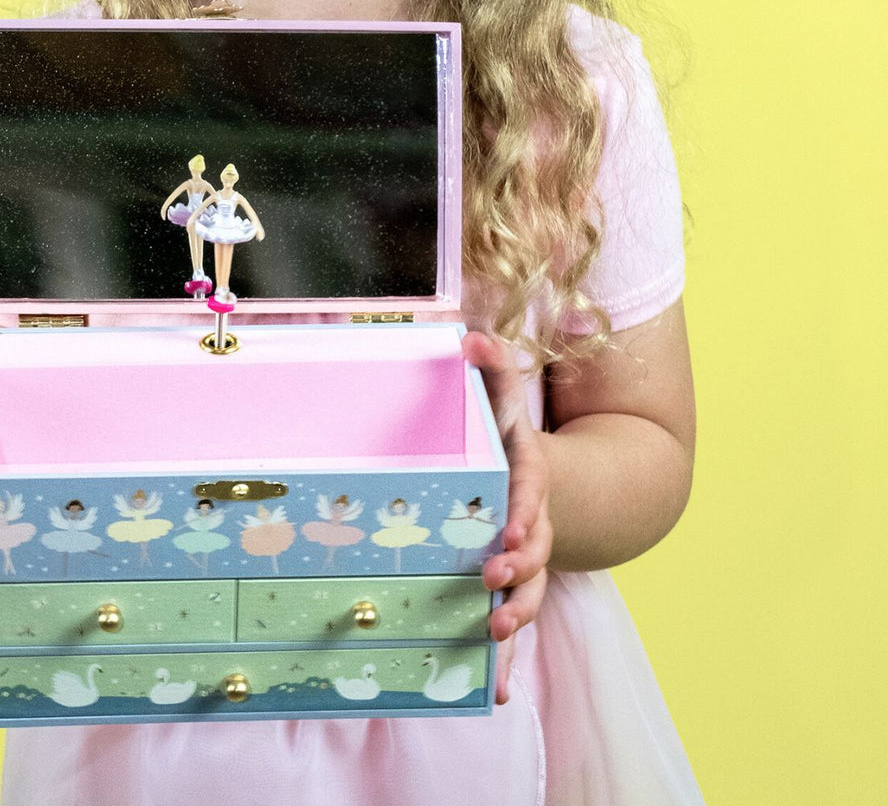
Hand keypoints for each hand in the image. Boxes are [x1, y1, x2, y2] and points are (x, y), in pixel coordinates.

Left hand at [462, 331, 552, 705]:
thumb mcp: (507, 405)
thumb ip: (494, 371)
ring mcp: (529, 561)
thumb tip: (472, 339)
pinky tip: (496, 690)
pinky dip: (508, 658)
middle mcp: (534, 525)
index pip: (528, 496)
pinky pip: (513, 622)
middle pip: (532, 551)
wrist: (557, 483)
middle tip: (491, 584)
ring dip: (513, 617)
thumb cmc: (515, 442)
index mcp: (529, 480)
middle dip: (516, 571)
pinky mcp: (515, 586)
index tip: (508, 532)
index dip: (522, 515)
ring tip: (492, 636)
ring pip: (528, 594)